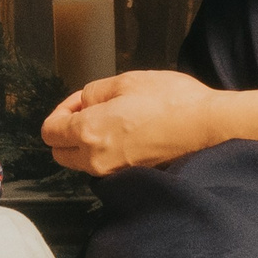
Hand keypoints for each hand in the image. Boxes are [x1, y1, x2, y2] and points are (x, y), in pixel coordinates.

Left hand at [41, 69, 230, 175]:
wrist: (208, 127)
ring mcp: (113, 172)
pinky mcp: (131, 177)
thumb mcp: (125, 81)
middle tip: (92, 110)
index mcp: (88, 132)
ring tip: (113, 120)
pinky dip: (106, 153)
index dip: (60, 111)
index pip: (49, 132)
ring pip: (82, 162)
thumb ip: (93, 93)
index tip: (79, 101)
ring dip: (86, 143)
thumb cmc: (170, 101)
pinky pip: (104, 167)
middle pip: (60, 152)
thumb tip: (84, 103)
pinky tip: (127, 134)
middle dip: (67, 131)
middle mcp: (95, 159)